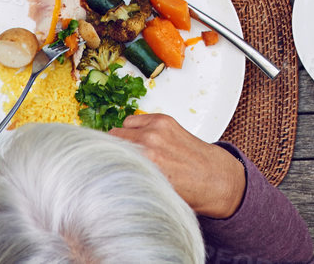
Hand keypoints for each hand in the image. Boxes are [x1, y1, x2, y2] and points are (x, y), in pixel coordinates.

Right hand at [111, 112, 245, 217]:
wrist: (217, 179)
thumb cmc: (189, 192)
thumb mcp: (153, 193)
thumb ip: (131, 179)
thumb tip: (108, 177)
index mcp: (144, 165)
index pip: (106, 157)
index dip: (100, 163)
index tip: (96, 168)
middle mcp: (148, 145)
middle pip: (109, 142)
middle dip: (111, 152)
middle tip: (116, 162)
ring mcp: (156, 129)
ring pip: (120, 129)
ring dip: (123, 139)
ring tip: (134, 153)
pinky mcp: (163, 120)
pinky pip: (133, 120)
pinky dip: (134, 129)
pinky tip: (143, 142)